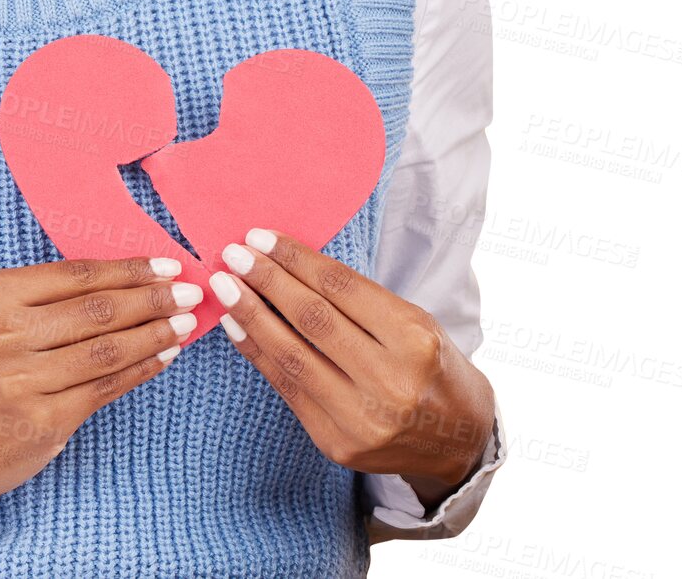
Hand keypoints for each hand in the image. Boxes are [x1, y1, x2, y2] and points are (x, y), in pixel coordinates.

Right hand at [0, 255, 202, 514]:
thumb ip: (48, 298)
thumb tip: (131, 279)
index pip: (75, 275)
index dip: (128, 269)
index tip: (168, 264)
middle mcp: (3, 335)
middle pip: (95, 310)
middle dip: (152, 298)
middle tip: (190, 291)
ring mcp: (21, 381)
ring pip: (106, 350)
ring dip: (155, 334)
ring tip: (186, 323)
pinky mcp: (42, 421)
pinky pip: (105, 388)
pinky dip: (141, 369)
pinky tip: (164, 356)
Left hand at [209, 229, 494, 505]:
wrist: (457, 443)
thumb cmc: (429, 366)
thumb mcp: (412, 322)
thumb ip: (357, 299)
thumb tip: (285, 262)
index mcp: (415, 340)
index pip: (340, 288)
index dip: (294, 259)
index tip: (259, 237)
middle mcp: (390, 382)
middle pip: (312, 319)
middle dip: (266, 281)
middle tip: (232, 254)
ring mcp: (362, 419)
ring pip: (291, 355)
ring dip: (250, 315)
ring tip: (224, 285)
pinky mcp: (337, 443)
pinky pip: (285, 388)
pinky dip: (256, 352)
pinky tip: (235, 325)